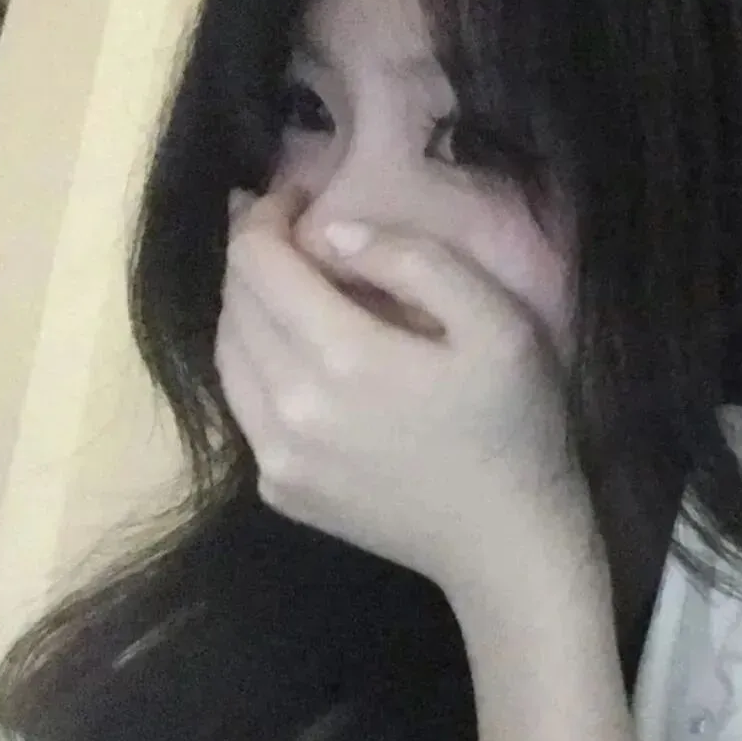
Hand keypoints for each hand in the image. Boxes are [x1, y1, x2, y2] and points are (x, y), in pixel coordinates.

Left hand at [215, 184, 601, 603]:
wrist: (507, 543)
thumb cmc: (515, 425)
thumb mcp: (497, 324)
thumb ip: (415, 261)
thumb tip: (336, 232)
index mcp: (341, 358)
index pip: (258, 260)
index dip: (266, 214)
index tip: (298, 197)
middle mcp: (287, 409)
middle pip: (234, 302)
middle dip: (254, 253)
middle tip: (293, 230)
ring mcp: (275, 459)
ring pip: (226, 353)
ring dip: (246, 305)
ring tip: (287, 283)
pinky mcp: (279, 491)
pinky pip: (243, 405)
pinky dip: (254, 362)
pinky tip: (295, 353)